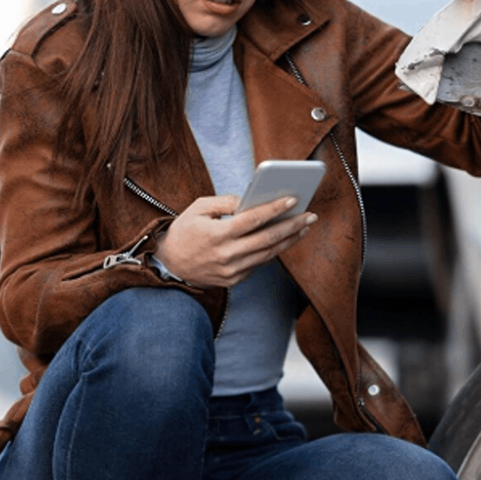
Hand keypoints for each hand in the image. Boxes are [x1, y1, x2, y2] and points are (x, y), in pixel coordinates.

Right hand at [152, 194, 315, 287]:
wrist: (169, 265)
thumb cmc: (185, 231)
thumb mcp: (199, 208)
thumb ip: (226, 202)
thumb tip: (252, 200)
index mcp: (217, 235)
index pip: (252, 220)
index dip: (274, 209)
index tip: (293, 200)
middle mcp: (226, 255)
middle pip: (267, 239)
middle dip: (292, 226)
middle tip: (311, 215)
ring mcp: (232, 271)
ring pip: (268, 254)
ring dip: (289, 240)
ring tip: (304, 226)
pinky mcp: (234, 280)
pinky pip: (259, 263)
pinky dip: (274, 250)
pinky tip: (286, 238)